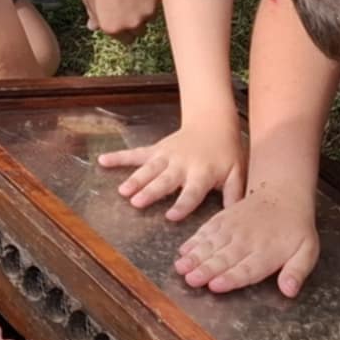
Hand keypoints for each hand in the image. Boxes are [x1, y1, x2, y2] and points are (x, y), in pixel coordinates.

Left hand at [81, 0, 159, 41]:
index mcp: (113, 27)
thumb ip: (94, 15)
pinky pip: (158, 2)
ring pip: (150, 16)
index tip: (123, 18)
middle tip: (131, 5)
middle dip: (136, 21)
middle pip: (140, 31)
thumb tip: (93, 26)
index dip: (124, 29)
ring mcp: (148, 12)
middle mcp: (132, 24)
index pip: (125, 39)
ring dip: (146, 8)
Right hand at [98, 120, 246, 218]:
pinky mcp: (156, 149)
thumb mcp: (236, 172)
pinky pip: (136, 154)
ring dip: (135, 179)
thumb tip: (236, 217)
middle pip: (165, 180)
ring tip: (122, 191)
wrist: (213, 122)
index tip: (171, 216)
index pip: (192, 192)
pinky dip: (119, 157)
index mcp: (202, 173)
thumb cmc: (225, 152)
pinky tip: (102, 160)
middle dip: (150, 191)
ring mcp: (166, 156)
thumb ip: (234, 194)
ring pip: (148, 169)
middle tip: (136, 202)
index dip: (182, 204)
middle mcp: (181, 165)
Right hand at [174, 187, 319, 297]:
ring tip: (180, 266)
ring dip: (195, 256)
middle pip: (224, 258)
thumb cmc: (295, 228)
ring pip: (212, 244)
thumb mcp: (307, 251)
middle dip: (206, 269)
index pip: (247, 269)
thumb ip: (297, 271)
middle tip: (191, 279)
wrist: (283, 192)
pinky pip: (207, 230)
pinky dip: (194, 240)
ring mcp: (233, 229)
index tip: (215, 285)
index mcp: (267, 253)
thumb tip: (289, 291)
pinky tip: (183, 250)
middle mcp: (247, 242)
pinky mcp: (223, 219)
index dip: (231, 278)